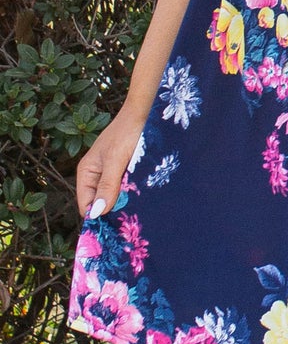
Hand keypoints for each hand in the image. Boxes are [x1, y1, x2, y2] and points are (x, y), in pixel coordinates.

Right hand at [76, 101, 147, 217]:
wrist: (145, 113)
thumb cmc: (127, 133)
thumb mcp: (116, 161)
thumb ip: (107, 186)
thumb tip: (96, 213)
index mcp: (87, 172)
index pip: (86, 204)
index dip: (96, 217)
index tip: (112, 231)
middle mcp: (97, 175)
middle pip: (100, 202)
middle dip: (112, 212)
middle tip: (128, 224)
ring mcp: (112, 173)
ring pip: (114, 197)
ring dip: (124, 204)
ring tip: (138, 213)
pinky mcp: (126, 171)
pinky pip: (126, 189)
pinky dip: (132, 195)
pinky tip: (143, 200)